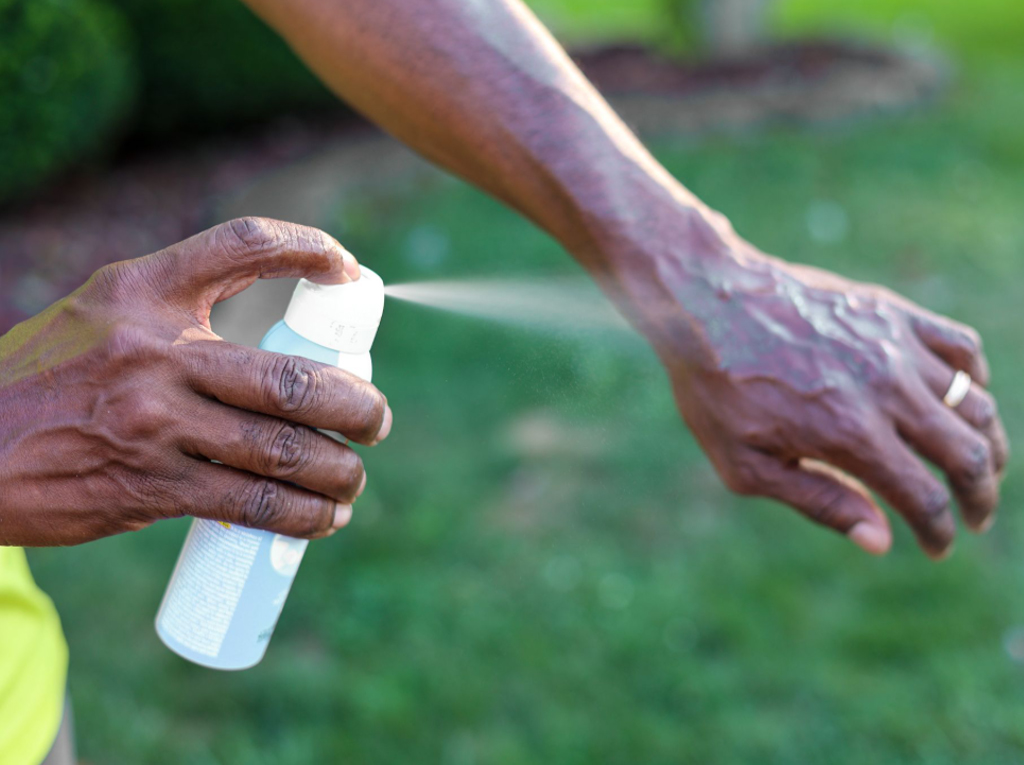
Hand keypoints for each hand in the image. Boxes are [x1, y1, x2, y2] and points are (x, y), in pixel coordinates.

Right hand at [0, 218, 391, 546]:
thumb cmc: (46, 379)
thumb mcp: (100, 315)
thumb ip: (173, 311)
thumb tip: (268, 333)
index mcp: (143, 292)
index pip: (242, 245)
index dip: (308, 248)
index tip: (348, 269)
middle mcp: (155, 353)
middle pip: (290, 378)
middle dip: (355, 405)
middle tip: (376, 420)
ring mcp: (154, 423)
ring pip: (280, 450)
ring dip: (338, 471)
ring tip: (354, 478)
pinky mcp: (148, 486)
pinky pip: (247, 503)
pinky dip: (299, 517)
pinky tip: (322, 519)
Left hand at [650, 240, 1007, 557]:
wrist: (704, 301)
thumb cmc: (716, 387)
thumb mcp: (745, 464)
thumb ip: (817, 502)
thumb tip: (881, 540)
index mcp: (850, 435)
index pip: (924, 499)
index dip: (939, 532)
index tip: (938, 547)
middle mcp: (885, 390)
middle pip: (967, 454)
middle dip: (980, 495)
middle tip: (975, 516)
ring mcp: (894, 346)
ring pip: (975, 401)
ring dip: (988, 443)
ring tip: (980, 466)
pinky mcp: (891, 312)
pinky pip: (961, 344)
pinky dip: (976, 376)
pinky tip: (965, 397)